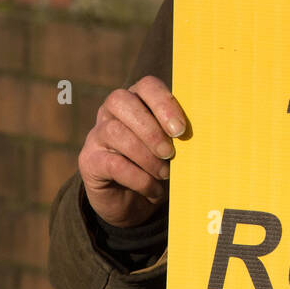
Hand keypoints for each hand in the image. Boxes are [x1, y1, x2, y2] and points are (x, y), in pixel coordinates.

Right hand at [78, 76, 187, 227]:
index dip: (164, 103)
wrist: (133, 203)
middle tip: (170, 153)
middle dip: (151, 128)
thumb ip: (179, 135)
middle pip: (122, 101)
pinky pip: (112, 163)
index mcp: (137, 100)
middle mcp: (111, 112)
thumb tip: (200, 135)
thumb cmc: (160, 167)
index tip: (180, 130)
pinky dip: (138, 178)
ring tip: (165, 173)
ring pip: (115, 132)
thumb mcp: (173, 148)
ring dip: (146, 156)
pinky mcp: (89, 161)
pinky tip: (153, 189)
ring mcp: (96, 135)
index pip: (147, 86)